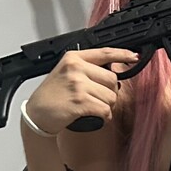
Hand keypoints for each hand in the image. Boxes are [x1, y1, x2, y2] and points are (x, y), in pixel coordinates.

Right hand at [23, 47, 139, 134]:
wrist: (36, 113)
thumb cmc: (51, 95)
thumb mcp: (65, 72)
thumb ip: (86, 68)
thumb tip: (112, 73)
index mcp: (73, 58)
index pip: (104, 53)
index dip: (122, 54)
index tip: (133, 57)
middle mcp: (76, 68)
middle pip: (112, 79)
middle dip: (110, 92)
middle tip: (98, 98)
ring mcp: (78, 85)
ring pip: (111, 96)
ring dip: (106, 106)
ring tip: (92, 107)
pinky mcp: (80, 102)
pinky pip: (105, 110)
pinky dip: (104, 117)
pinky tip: (95, 116)